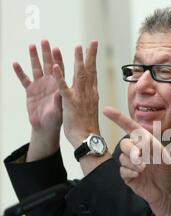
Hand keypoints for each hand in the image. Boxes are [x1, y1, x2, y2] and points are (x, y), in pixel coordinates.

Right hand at [13, 40, 64, 159]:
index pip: (59, 70)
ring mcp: (39, 86)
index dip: (58, 59)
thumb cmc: (57, 119)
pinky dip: (19, 72)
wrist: (46, 127)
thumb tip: (62, 89)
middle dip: (46, 53)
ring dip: (34, 58)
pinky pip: (24, 80)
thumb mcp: (60, 108)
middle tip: (45, 40)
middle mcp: (50, 83)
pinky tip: (16, 63)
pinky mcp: (30, 91)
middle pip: (47, 65)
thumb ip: (60, 98)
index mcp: (59, 86)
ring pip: (36, 69)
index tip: (57, 48)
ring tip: (32, 45)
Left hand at [52, 41, 99, 148]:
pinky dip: (60, 77)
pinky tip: (56, 67)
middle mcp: (88, 93)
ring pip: (79, 75)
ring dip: (78, 60)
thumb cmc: (88, 127)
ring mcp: (80, 97)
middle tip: (92, 42)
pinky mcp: (70, 104)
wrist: (87, 139)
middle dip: (90, 55)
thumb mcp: (91, 110)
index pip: (93, 74)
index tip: (93, 50)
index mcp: (92, 94)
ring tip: (77, 47)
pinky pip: (64, 88)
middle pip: (90, 71)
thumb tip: (92, 94)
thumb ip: (90, 99)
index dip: (93, 61)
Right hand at [103, 106, 170, 215]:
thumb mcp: (161, 154)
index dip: (118, 118)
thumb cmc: (167, 170)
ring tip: (144, 169)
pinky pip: (122, 170)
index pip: (129, 127)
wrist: (166, 190)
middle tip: (141, 159)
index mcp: (145, 142)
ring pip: (122, 158)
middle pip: (124, 144)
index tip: (106, 110)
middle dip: (131, 150)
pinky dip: (130, 172)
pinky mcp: (128, 175)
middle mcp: (137, 150)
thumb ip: (148, 145)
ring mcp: (131, 163)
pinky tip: (138, 176)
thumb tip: (135, 142)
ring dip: (132, 163)